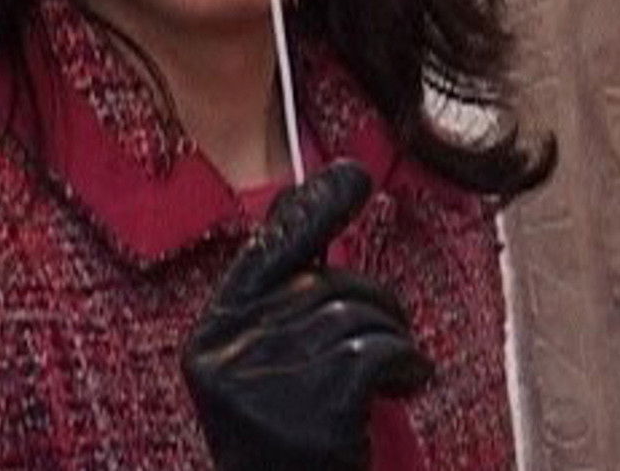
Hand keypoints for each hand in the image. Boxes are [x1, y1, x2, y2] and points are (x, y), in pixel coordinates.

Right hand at [184, 161, 432, 470]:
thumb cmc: (288, 445)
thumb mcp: (265, 370)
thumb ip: (280, 302)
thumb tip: (303, 206)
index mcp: (211, 338)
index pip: (265, 253)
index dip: (314, 209)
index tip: (351, 175)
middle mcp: (228, 353)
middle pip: (322, 282)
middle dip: (374, 299)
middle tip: (395, 334)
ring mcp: (268, 382)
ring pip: (356, 313)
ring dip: (394, 337)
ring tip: (396, 374)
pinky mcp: (315, 409)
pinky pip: (380, 350)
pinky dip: (409, 364)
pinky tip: (407, 386)